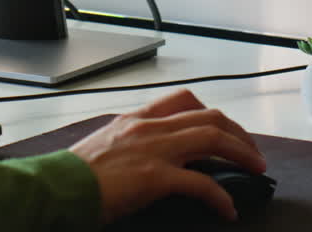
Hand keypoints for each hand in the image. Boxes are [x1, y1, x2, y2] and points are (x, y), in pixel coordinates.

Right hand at [68, 89, 265, 223]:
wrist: (55, 187)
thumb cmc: (72, 176)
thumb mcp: (104, 149)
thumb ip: (129, 146)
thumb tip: (147, 160)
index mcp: (134, 120)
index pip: (183, 101)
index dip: (213, 114)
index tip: (227, 130)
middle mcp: (146, 128)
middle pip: (207, 116)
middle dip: (238, 133)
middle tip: (253, 153)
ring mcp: (152, 150)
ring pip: (212, 138)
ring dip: (242, 153)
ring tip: (256, 170)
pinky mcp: (154, 177)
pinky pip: (202, 183)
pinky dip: (222, 197)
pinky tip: (227, 210)